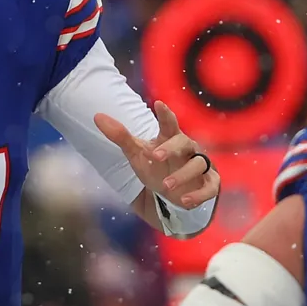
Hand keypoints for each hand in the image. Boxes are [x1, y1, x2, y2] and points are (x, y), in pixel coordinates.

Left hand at [95, 101, 219, 208]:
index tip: (158, 104)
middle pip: (184, 142)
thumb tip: (96, 116)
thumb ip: (119, 135)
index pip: (169, 123)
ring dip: (183, 175)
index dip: (165, 114)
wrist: (170, 193)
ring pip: (199, 165)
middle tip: (154, 156)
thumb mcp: (136, 153)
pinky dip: (199, 194)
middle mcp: (188, 149)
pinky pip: (210, 187)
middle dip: (170, 149)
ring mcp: (200, 165)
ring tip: (165, 185)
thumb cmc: (155, 166)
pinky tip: (185, 201)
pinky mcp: (209, 183)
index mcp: (170, 138)